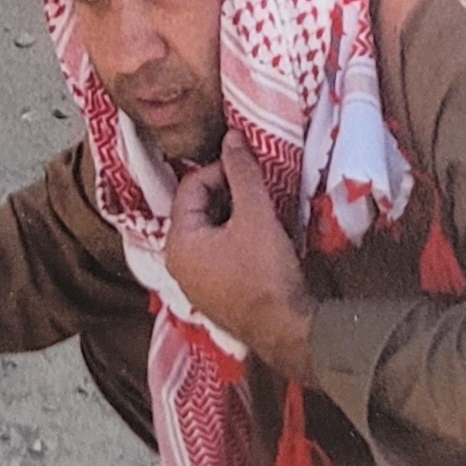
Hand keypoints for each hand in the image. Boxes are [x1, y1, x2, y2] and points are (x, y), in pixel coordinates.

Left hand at [162, 133, 316, 382]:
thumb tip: (231, 136)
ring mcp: (195, 283)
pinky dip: (236, 238)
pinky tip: (261, 238)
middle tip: (258, 188)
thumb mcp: (256, 215)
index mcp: (179, 243)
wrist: (286, 329)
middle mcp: (178, 264)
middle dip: (227, 193)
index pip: (191, 187)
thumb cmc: (266, 273)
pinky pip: (219, 252)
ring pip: (210, 230)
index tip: (250, 170)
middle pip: (198, 209)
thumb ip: (242, 173)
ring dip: (234, 215)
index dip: (220, 170)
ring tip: (262, 210)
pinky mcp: (215, 294)